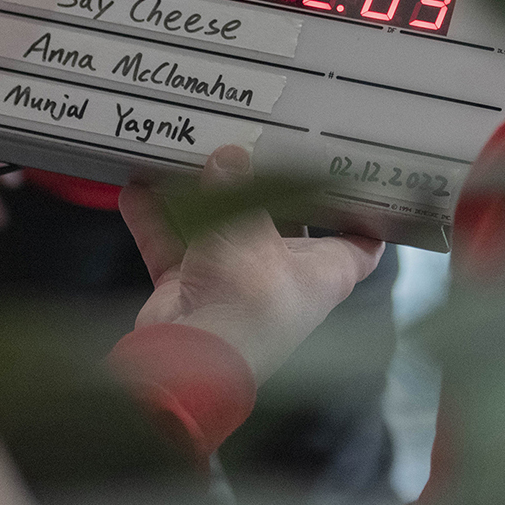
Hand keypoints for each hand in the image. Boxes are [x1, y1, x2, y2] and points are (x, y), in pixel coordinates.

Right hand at [120, 146, 383, 382]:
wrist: (187, 369)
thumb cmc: (244, 309)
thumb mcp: (248, 236)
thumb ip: (235, 192)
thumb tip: (229, 155)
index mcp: (322, 272)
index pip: (361, 243)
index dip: (367, 211)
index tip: (360, 173)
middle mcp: (283, 274)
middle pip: (284, 220)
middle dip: (268, 182)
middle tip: (262, 134)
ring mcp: (234, 280)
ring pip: (222, 225)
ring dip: (203, 193)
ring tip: (193, 148)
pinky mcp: (191, 285)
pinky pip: (173, 242)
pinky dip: (155, 217)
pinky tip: (137, 185)